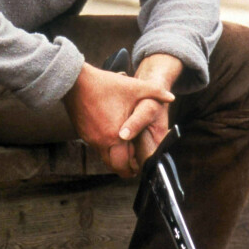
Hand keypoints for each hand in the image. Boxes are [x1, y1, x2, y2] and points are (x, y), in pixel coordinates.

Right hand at [62, 63, 174, 178]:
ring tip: (125, 149)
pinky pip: (96, 147)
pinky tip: (112, 137)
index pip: (125, 164)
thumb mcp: (133, 87)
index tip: (141, 165)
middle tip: (134, 163)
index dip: (135, 167)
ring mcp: (90, 139)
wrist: (76, 81)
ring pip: (104, 158)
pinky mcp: (83, 134)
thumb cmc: (105, 85)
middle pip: (114, 166)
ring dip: (115, 157)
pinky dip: (105, 147)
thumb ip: (154, 92)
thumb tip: (171, 97)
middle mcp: (102, 141)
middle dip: (125, 167)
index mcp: (116, 135)